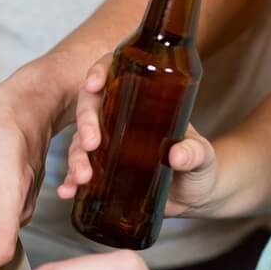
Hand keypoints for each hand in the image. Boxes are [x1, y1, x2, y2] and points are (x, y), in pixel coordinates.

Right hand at [57, 54, 219, 216]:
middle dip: (85, 123)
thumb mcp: (202, 156)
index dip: (99, 72)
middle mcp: (119, 119)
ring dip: (76, 157)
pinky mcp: (102, 170)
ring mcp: (108, 145)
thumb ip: (195, 153)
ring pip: (80, 141)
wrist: (196, 196)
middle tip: (91, 144)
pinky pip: (79, 171)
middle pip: (91, 108)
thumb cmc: (202, 165)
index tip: (94, 84)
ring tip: (82, 177)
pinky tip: (68, 191)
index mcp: (143, 101)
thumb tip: (177, 155)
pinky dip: (70, 181)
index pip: (115, 75)